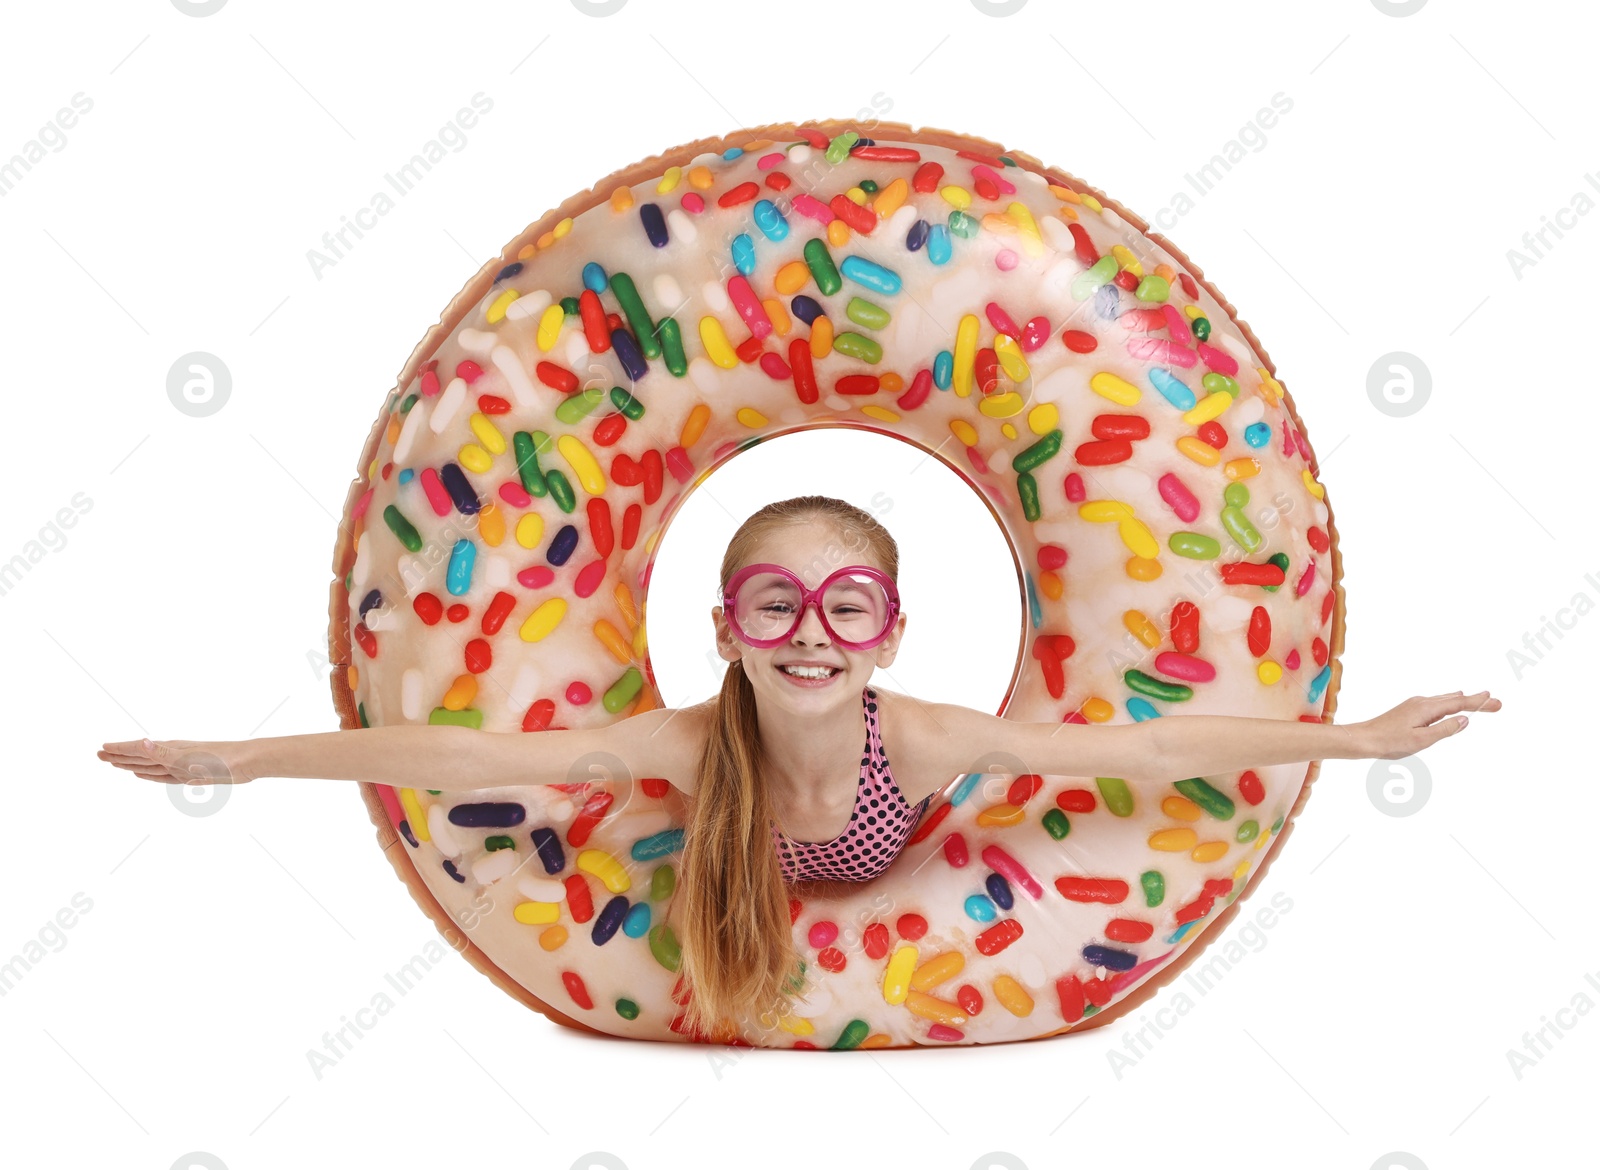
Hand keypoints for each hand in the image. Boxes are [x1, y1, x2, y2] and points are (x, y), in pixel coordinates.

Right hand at [98, 738, 254, 785]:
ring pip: (149, 766)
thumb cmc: (221, 759)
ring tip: (116, 763)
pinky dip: (151, 775)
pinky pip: (164, 775)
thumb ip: (163, 752)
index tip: (101, 748)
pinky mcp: (191, 774)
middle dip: (120, 756)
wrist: (248, 763)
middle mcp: (173, 755)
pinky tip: (144, 775)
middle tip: (100, 754)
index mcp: (169, 750)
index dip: (119, 749)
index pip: (138, 749)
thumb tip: (141, 741)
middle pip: (140, 756)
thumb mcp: (189, 758)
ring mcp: (182, 764)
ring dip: (132, 765)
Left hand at [1357, 691, 1501, 760]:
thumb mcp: (1422, 740)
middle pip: (1455, 699)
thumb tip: (1464, 719)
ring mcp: (1415, 704)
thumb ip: (1444, 729)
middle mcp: (1422, 702)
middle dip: (1476, 700)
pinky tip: (1450, 701)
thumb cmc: (1390, 742)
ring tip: (1479, 698)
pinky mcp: (1409, 709)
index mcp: (1427, 708)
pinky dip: (1449, 701)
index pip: (1460, 704)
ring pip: (1445, 699)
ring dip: (1463, 699)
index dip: (1480, 704)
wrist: (1364, 739)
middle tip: (1495, 702)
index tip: (1497, 703)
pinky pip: (1436, 702)